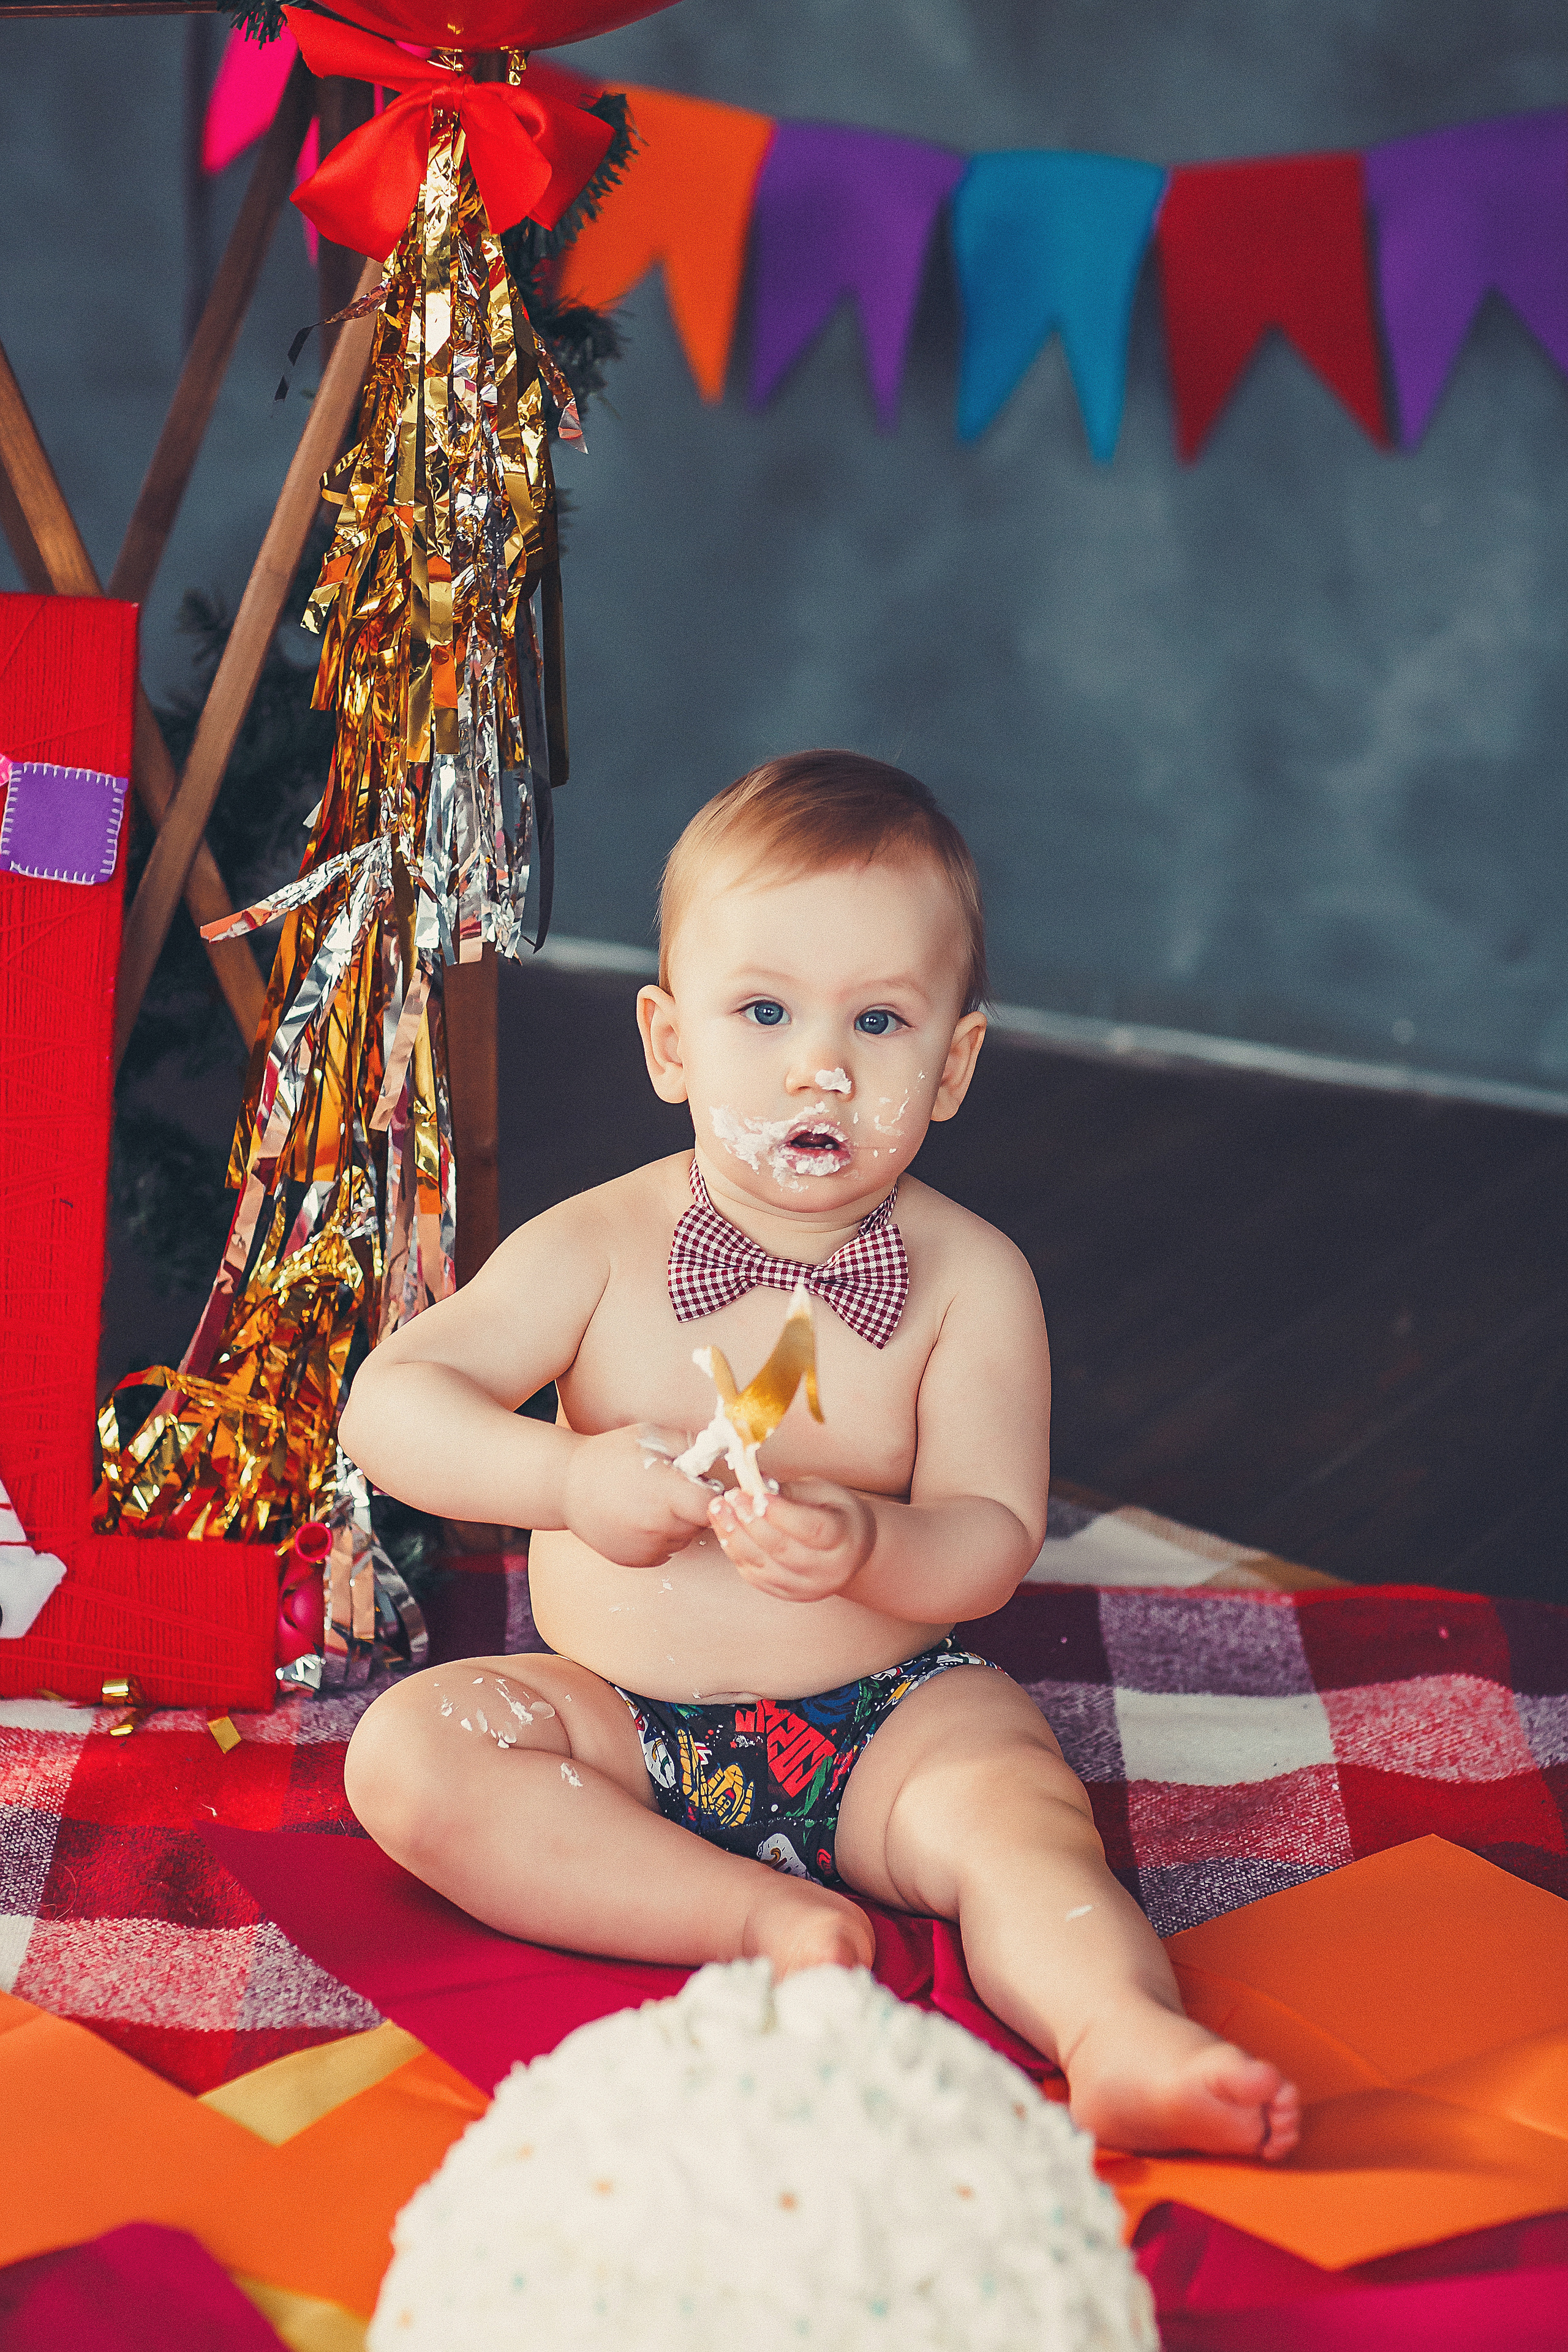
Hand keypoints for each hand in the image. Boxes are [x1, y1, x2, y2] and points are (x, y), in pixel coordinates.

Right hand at [561, 1424, 715, 1566]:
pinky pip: (665, 1551)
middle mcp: (658, 1526)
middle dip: (694, 1507)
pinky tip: (641, 1518)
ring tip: (653, 1502)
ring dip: (678, 1524)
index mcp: (665, 1493)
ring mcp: (646, 1547)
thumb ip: (689, 1445)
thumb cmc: (609, 1455)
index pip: (710, 1506)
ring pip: (683, 1539)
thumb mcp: (650, 1437)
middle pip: (698, 1525)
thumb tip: (721, 1449)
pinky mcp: (635, 1561)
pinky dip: (661, 1538)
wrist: (565, 1486)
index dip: (713, 1496)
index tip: (704, 1485)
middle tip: (674, 1490)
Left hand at [707, 1476, 876, 1602]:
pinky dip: (736, 1553)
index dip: (781, 1513)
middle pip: (782, 1549)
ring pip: (764, 1566)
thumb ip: (791, 1491)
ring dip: (735, 1537)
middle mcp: (828, 1569)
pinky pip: (756, 1577)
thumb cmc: (836, 1514)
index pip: (811, 1528)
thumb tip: (756, 1483)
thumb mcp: (824, 1492)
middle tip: (730, 1497)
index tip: (755, 1494)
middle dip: (750, 1521)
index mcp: (844, 1538)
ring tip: (719, 1511)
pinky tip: (725, 1531)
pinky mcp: (789, 1595)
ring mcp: (808, 1587)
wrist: (852, 1550)